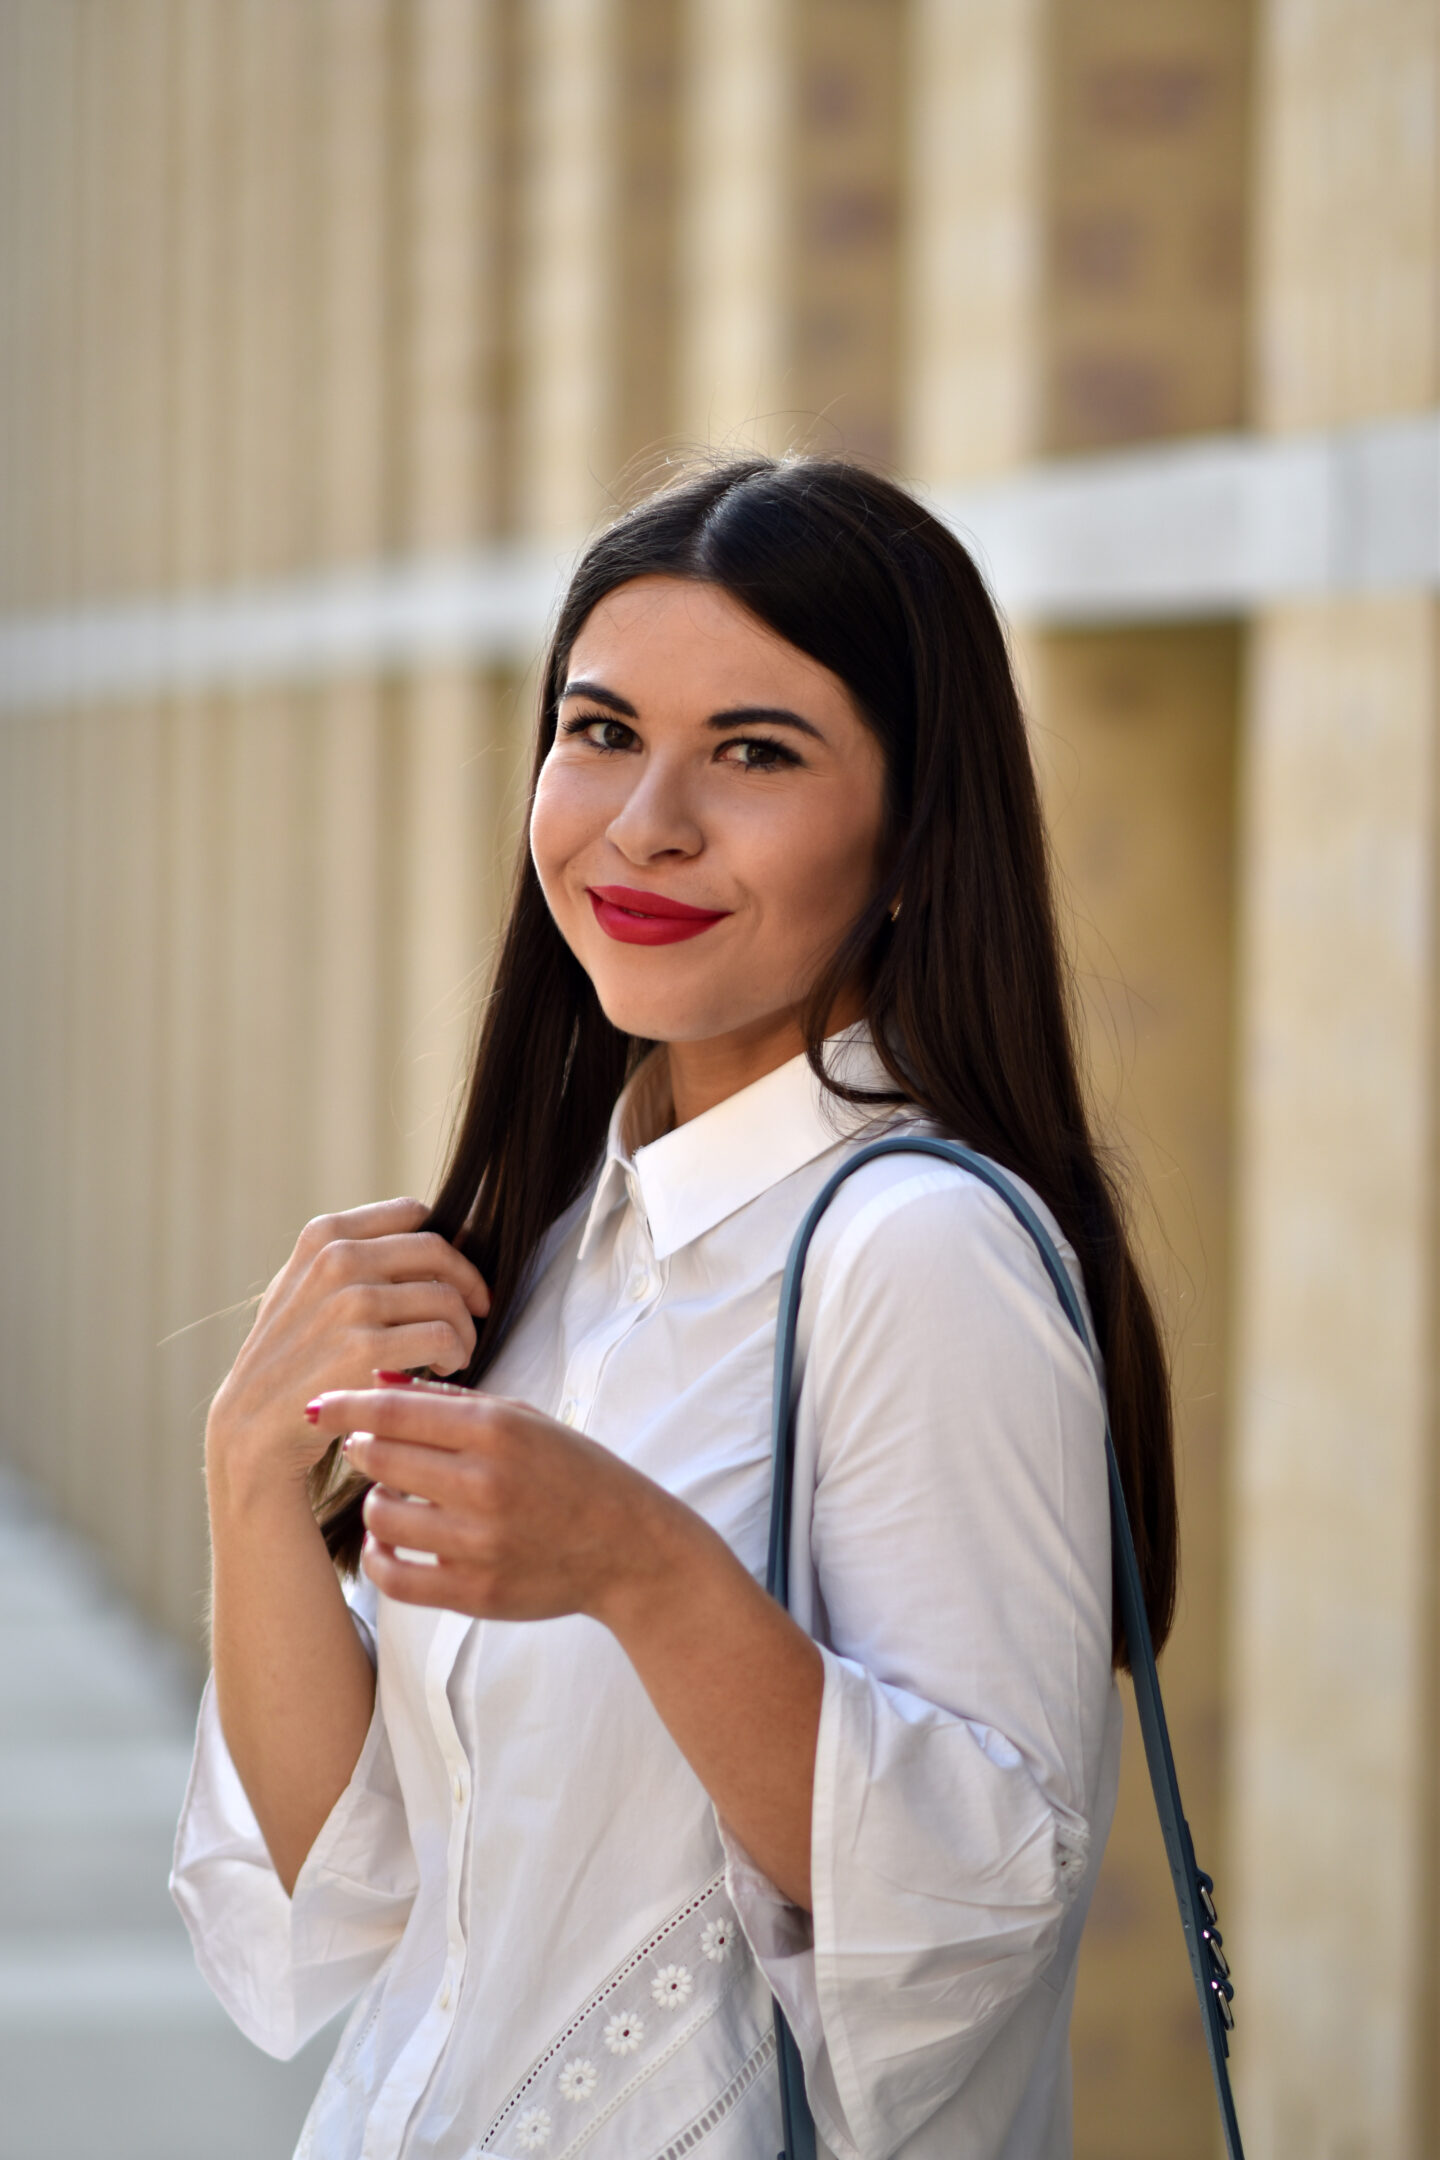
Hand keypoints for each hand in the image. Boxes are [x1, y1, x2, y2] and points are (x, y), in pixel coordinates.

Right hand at [207, 1202, 490, 1496]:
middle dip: (467, 1284)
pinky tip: (441, 1370)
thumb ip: (351, 1253)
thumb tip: (423, 1227)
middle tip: (476, 1312)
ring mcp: (351, 1302)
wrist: (252, 1426)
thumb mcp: (303, 1287)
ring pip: (447, 1298)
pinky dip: (454, 1355)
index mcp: (325, 1234)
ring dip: (464, 1329)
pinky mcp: (366, 1349)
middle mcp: (337, 1258)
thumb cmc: (289, 1358)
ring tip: (452, 1354)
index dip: (446, 1245)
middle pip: (438, 1252)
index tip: (455, 1276)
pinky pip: (443, 1337)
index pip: (413, 1214)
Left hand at [306, 1380, 683, 1624]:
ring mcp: (480, 1542)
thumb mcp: (523, 1418)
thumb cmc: (572, 1471)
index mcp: (498, 1430)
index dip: (345, 1405)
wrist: (626, 1546)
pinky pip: (394, 1576)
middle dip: (361, 1449)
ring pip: (381, 1516)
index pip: (396, 1410)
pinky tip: (387, 1542)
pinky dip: (379, 1557)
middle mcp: (486, 1483)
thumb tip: (378, 1381)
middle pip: (380, 1458)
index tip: (315, 1404)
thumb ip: (451, 1399)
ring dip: (374, 1503)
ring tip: (391, 1497)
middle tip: (365, 1447)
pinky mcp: (475, 1592)